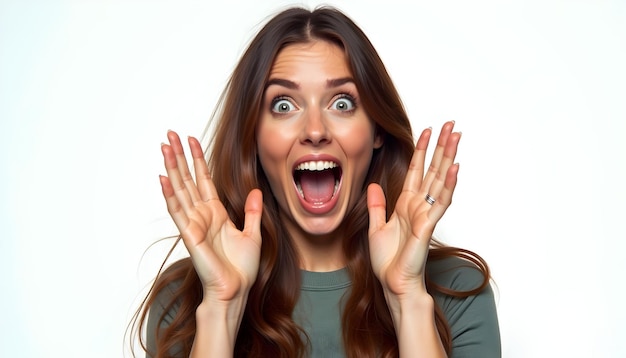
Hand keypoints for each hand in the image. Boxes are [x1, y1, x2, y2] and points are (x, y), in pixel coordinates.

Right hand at [160, 131, 262, 302]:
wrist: (236, 290)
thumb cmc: (241, 269)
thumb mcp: (252, 234)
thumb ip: (251, 212)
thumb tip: (255, 192)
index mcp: (216, 213)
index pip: (204, 179)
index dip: (198, 159)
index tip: (192, 140)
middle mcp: (202, 215)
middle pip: (187, 179)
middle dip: (180, 156)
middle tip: (170, 134)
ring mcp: (194, 223)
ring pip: (179, 189)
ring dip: (172, 167)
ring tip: (165, 146)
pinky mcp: (190, 234)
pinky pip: (177, 211)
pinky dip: (169, 194)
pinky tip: (163, 178)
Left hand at [367, 121, 459, 297]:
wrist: (393, 283)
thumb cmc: (387, 261)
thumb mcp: (376, 227)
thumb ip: (377, 205)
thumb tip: (373, 185)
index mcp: (406, 204)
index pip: (416, 171)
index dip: (422, 150)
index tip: (428, 131)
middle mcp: (419, 205)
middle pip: (434, 169)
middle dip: (442, 146)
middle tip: (452, 124)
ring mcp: (426, 213)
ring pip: (441, 180)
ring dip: (449, 157)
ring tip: (456, 136)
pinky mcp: (428, 225)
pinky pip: (441, 201)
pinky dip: (449, 184)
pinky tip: (455, 168)